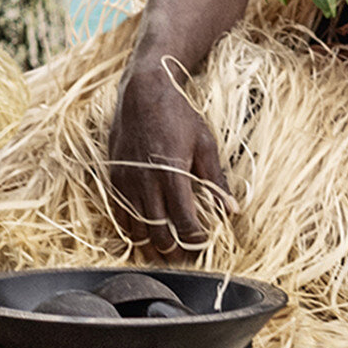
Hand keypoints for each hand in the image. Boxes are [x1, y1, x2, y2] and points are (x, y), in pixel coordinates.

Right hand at [107, 64, 233, 254]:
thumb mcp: (204, 143)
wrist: (142, 91)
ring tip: (167, 253)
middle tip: (187, 256)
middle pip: (159, 235)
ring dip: (152, 247)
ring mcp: (126, 182)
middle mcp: (145, 182)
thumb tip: (232, 210)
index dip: (195, 241)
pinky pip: (119, 216)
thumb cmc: (177, 114)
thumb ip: (216, 180)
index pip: (184, 224)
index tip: (204, 244)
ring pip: (136, 231)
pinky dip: (132, 231)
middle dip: (174, 252)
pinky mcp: (114, 178)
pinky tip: (144, 236)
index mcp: (171, 173)